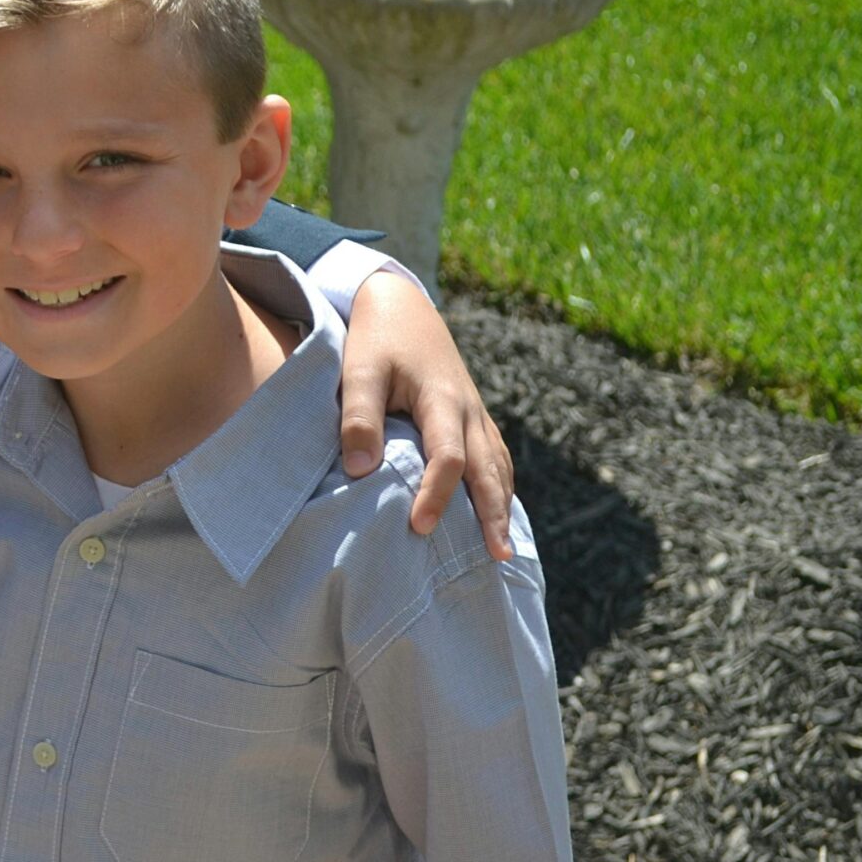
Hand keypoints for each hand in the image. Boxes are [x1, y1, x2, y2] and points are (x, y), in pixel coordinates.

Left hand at [341, 273, 514, 558]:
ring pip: (498, 465)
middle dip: (493, 514)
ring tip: (503, 551)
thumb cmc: (375, 339)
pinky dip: (500, 487)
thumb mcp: (360, 370)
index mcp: (443, 400)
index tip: (420, 527)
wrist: (400, 305)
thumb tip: (359, 470)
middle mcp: (468, 411)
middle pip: (488, 469)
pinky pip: (495, 457)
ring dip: (502, 506)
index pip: (447, 457)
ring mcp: (475, 414)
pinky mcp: (472, 417)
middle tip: (497, 557)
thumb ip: (359, 417)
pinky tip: (498, 515)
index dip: (436, 493)